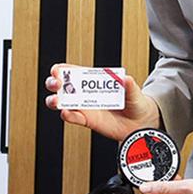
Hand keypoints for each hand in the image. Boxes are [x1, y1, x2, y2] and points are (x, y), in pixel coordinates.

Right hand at [45, 63, 160, 141]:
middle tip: (56, 84)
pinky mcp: (87, 121)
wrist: (139, 123)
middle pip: (62, 86)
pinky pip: (73, 118)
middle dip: (54, 83)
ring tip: (56, 100)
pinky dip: (68, 115)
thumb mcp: (135, 92)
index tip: (58, 70)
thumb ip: (130, 86)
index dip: (62, 70)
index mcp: (93, 81)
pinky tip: (66, 112)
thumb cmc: (135, 103)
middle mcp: (85, 94)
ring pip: (62, 103)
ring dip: (55, 100)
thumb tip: (126, 79)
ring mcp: (85, 107)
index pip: (73, 72)